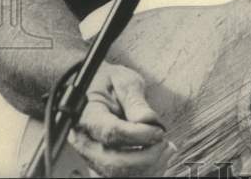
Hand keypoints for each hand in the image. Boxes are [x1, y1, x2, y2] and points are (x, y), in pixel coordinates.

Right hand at [68, 62, 174, 176]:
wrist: (93, 89)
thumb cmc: (108, 82)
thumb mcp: (124, 81)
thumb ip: (134, 101)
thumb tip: (147, 120)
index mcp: (88, 116)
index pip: (112, 133)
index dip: (139, 135)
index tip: (159, 131)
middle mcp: (85, 141)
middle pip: (113, 162)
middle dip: (145, 157)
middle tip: (163, 142)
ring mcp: (91, 156)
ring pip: (117, 175)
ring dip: (147, 166)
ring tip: (166, 149)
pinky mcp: (102, 164)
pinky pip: (121, 176)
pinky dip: (144, 171)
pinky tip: (159, 157)